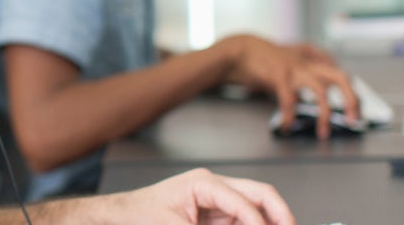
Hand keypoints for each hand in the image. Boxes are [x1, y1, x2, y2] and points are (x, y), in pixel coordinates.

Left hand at [103, 167, 295, 223]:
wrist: (122, 216)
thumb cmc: (140, 215)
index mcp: (204, 182)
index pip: (245, 199)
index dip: (261, 222)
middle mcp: (214, 186)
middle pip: (261, 194)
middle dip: (281, 215)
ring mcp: (217, 200)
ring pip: (257, 209)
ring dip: (269, 222)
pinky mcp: (216, 215)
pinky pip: (243, 221)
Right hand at [220, 35, 358, 138]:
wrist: (240, 50)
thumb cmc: (263, 58)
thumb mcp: (289, 57)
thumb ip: (304, 65)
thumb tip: (317, 80)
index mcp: (311, 61)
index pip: (340, 73)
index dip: (351, 92)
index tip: (355, 110)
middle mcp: (307, 64)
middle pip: (340, 77)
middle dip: (351, 98)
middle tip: (353, 119)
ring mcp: (295, 68)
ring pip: (320, 89)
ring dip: (325, 113)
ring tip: (323, 132)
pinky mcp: (279, 75)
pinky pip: (290, 99)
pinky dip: (290, 115)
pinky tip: (287, 126)